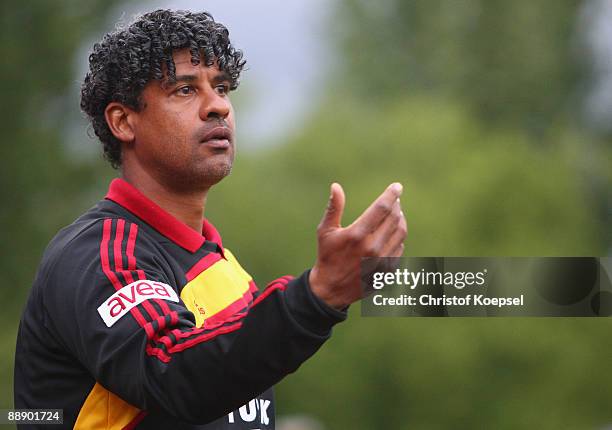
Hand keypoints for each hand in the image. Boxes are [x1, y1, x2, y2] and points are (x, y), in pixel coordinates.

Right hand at [309, 183, 406, 309]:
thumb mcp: (325, 231)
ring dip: (400, 220)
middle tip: (394, 200)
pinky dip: (398, 237)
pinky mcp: (387, 270)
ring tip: (396, 214)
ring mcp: (382, 260)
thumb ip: (333, 208)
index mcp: (356, 235)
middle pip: (394, 218)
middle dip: (396, 206)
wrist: (332, 288)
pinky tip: (391, 233)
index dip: (391, 195)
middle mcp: (372, 247)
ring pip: (401, 233)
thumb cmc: (327, 255)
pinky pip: (399, 248)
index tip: (397, 187)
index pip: (381, 208)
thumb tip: (336, 186)